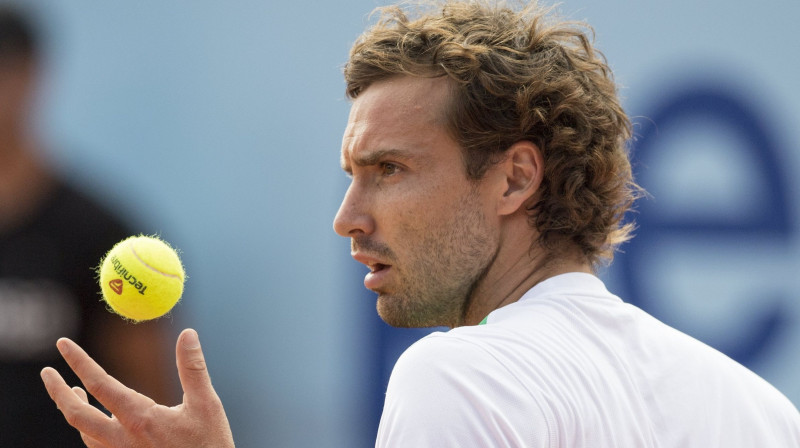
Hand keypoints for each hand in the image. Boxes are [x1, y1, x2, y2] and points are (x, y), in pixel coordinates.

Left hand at [40, 328, 234, 447]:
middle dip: (57, 391)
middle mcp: (123, 439)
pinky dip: (88, 428)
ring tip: (72, 391)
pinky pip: (97, 446)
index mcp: (140, 419)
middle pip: (76, 415)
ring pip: (84, 432)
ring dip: (72, 409)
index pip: (99, 384)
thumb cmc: (209, 445)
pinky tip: (97, 420)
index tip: (63, 343)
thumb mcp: (206, 404)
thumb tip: (188, 333)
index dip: (79, 361)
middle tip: (47, 372)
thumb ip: (193, 368)